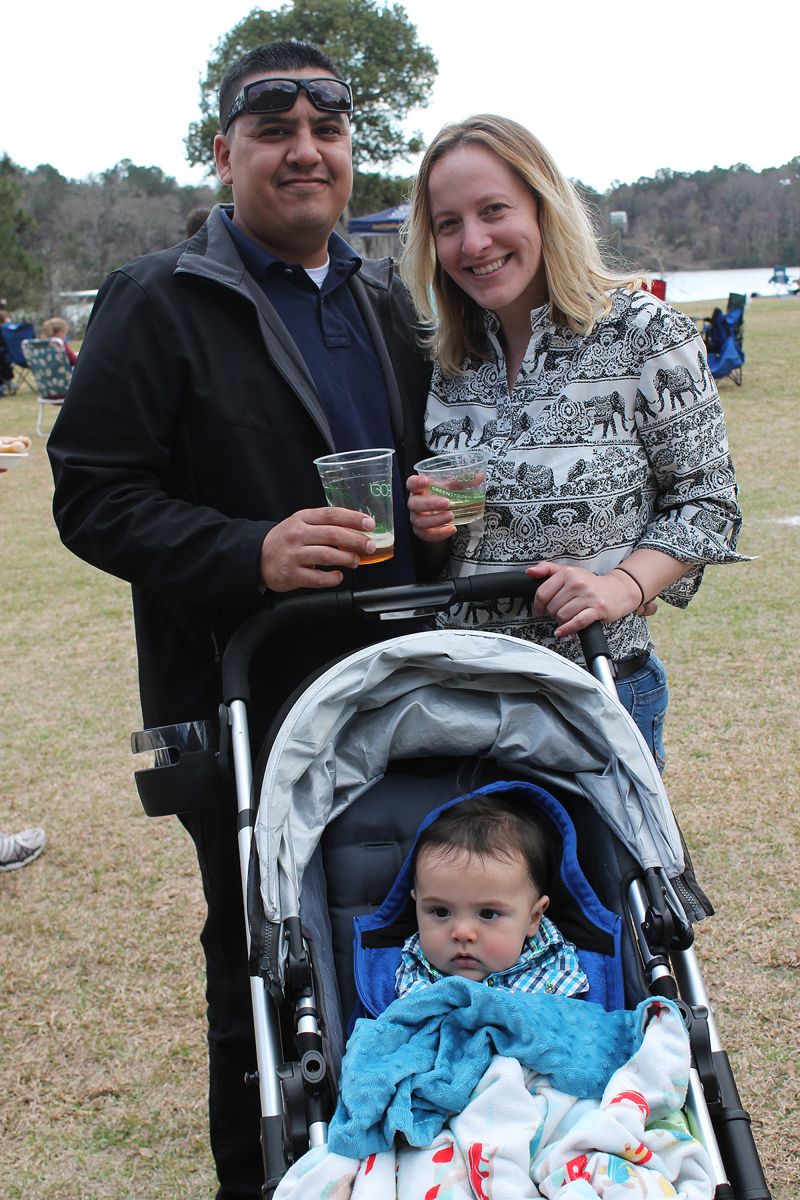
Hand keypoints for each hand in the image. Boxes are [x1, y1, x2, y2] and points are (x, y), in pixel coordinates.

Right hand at [260, 507, 378, 591]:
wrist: (257, 557)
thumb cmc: (285, 540)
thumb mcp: (300, 524)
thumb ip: (323, 525)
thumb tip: (356, 530)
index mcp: (302, 519)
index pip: (331, 514)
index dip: (352, 518)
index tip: (369, 523)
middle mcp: (297, 535)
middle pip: (332, 534)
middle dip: (356, 540)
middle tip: (369, 546)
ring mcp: (294, 555)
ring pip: (327, 555)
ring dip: (346, 558)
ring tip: (355, 560)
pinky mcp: (292, 574)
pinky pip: (317, 578)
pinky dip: (332, 578)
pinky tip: (338, 576)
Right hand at [406, 473, 456, 542]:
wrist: (437, 516)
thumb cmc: (440, 496)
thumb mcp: (449, 488)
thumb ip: (462, 482)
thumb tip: (480, 476)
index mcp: (419, 489)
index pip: (411, 483)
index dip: (416, 482)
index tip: (426, 481)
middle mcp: (414, 503)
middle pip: (415, 504)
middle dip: (430, 504)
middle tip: (446, 502)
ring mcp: (416, 518)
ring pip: (420, 521)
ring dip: (436, 520)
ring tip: (451, 516)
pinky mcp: (421, 531)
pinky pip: (427, 534)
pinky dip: (440, 533)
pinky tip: (452, 529)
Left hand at [525, 561, 646, 636]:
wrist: (617, 591)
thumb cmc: (590, 584)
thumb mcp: (569, 572)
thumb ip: (547, 570)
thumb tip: (530, 572)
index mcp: (568, 573)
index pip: (542, 593)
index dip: (538, 605)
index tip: (541, 609)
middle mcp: (578, 583)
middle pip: (551, 607)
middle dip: (552, 613)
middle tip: (559, 612)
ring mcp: (588, 596)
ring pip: (562, 616)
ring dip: (561, 621)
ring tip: (567, 617)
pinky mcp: (597, 609)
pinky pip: (576, 622)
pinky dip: (567, 629)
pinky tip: (562, 631)